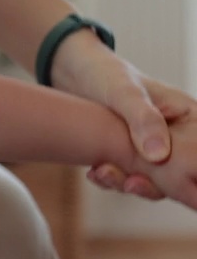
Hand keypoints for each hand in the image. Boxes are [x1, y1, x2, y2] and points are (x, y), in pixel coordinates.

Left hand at [53, 32, 194, 198]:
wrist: (73, 73)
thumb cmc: (105, 74)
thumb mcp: (125, 93)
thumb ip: (144, 120)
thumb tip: (160, 156)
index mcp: (188, 119)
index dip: (193, 171)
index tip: (175, 178)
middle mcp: (174, 138)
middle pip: (179, 175)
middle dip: (155, 185)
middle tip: (132, 184)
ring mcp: (150, 150)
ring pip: (151, 180)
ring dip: (128, 183)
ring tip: (103, 173)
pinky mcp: (127, 157)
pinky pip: (125, 177)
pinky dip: (110, 179)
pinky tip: (94, 173)